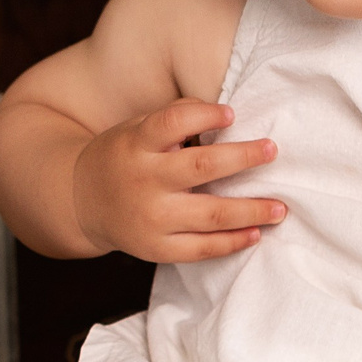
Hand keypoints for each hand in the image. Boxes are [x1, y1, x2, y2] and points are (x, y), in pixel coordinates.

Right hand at [74, 100, 284, 262]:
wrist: (81, 202)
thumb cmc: (123, 157)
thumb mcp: (137, 128)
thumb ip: (175, 116)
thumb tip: (223, 112)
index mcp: (138, 144)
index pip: (173, 122)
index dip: (204, 115)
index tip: (231, 113)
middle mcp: (144, 180)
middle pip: (202, 167)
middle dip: (243, 158)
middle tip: (272, 150)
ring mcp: (151, 218)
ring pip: (211, 215)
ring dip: (252, 210)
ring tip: (280, 207)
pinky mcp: (157, 248)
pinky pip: (202, 249)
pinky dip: (232, 242)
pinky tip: (256, 233)